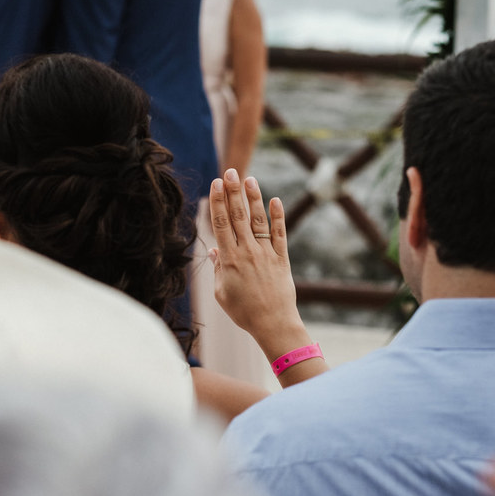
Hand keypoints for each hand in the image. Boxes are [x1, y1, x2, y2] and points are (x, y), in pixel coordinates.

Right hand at [209, 169, 308, 362]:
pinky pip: (280, 234)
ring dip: (253, 198)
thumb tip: (213, 250)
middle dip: (232, 192)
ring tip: (249, 179)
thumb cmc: (243, 312)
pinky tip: (275, 200)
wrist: (273, 323)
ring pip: (257, 220)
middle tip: (229, 172)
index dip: (217, 202)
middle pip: (237, 216)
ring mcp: (266, 253)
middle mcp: (247, 252)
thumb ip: (217, 269)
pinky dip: (278, 217)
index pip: (221, 224)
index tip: (215, 184)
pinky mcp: (282, 258)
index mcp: (229, 260)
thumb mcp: (222, 293)